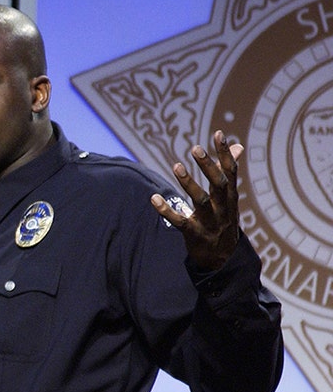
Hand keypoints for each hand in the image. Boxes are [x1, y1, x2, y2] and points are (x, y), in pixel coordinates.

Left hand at [151, 129, 242, 270]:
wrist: (222, 257)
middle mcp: (222, 208)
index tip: (218, 134)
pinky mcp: (193, 234)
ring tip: (176, 166)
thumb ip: (229, 172)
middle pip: (218, 184)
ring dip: (188, 184)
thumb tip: (237, 146)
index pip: (230, 171)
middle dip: (208, 166)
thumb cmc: (223, 219)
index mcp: (230, 197)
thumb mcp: (229, 197)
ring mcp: (209, 222)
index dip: (224, 153)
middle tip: (195, 148)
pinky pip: (179, 221)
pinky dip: (166, 210)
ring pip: (200, 201)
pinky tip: (154, 199)